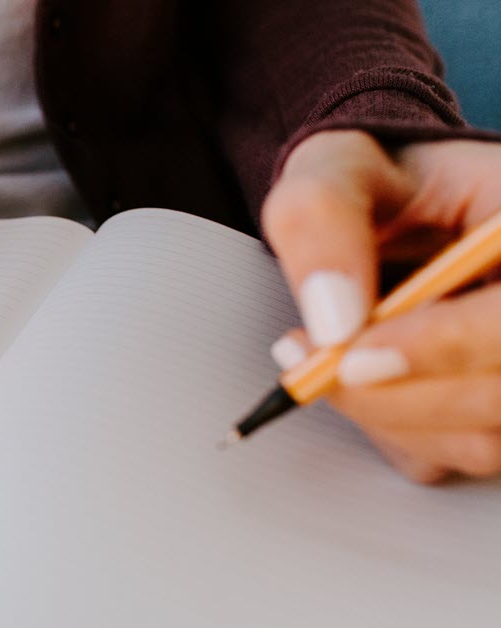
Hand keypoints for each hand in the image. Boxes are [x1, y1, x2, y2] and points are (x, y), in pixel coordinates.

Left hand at [262, 130, 500, 482]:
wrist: (386, 209)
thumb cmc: (375, 182)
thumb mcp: (333, 170)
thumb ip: (322, 221)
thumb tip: (334, 319)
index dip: (446, 343)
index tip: (353, 356)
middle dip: (393, 391)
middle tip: (307, 358)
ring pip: (481, 438)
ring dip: (385, 412)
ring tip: (320, 354)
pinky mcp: (495, 411)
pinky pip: (451, 456)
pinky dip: (390, 430)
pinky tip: (356, 378)